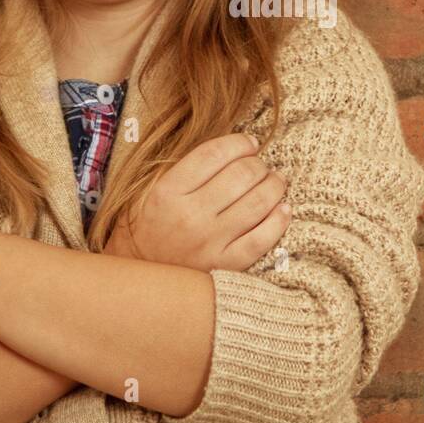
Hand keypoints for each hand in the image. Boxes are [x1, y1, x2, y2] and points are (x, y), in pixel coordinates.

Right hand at [110, 132, 290, 273]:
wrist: (141, 279)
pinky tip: (283, 209)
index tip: (249, 143)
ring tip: (275, 181)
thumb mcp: (155, 190)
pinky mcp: (225, 266)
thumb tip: (236, 148)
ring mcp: (209, 243)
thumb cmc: (150, 227)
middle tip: (261, 165)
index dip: (240, 143)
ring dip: (275, 185)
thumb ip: (188, 168)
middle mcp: (189, 216)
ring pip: (258, 202)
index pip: (214, 153)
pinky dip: (279, 219)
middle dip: (259, 164)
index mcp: (168, 191)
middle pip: (242, 175)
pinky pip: (263, 238)